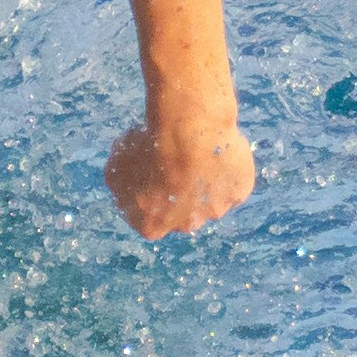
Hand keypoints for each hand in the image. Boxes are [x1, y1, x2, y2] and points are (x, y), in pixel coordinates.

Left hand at [107, 113, 257, 239]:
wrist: (187, 131)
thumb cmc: (148, 147)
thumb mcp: (117, 165)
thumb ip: (122, 181)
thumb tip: (131, 179)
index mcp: (152, 225)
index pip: (150, 217)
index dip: (150, 193)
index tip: (152, 172)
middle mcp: (185, 225)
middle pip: (183, 212)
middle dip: (180, 192)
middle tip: (176, 162)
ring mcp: (215, 210)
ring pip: (210, 198)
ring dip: (205, 181)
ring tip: (199, 150)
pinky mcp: (239, 192)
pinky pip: (233, 183)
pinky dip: (228, 169)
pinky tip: (218, 149)